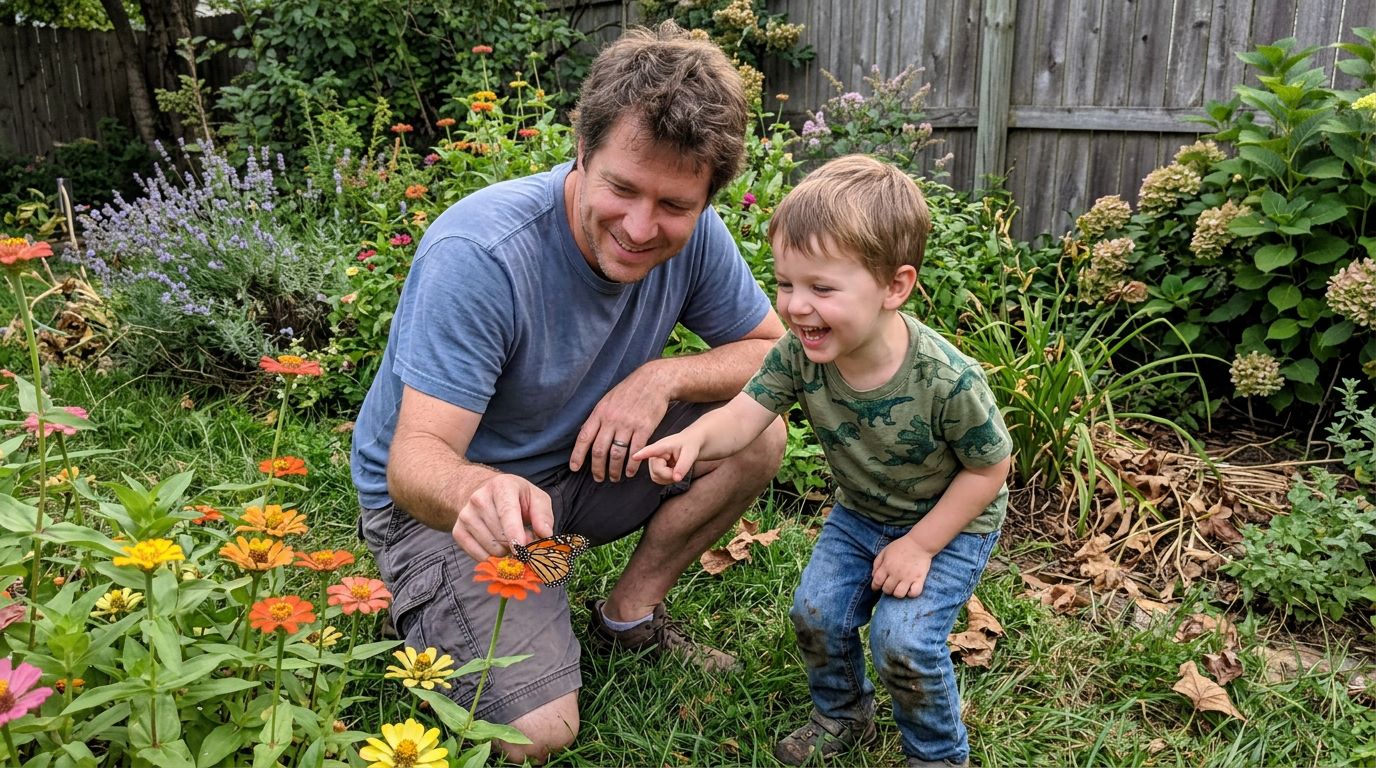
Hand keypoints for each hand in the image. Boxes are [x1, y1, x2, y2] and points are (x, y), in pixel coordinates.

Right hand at [449, 474, 553, 561]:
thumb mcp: (535, 497)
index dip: (514, 533)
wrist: (483, 492)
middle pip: (500, 535)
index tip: (521, 549)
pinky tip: (496, 544)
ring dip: (505, 551)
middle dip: (517, 545)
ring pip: (491, 548)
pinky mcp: (458, 531)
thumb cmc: (515, 497)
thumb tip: (545, 535)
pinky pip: (478, 556)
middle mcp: (479, 498)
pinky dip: (491, 557)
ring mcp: (466, 515)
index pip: (507, 512)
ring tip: (508, 538)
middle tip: (523, 538)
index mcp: (502, 486)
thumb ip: (543, 515)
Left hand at [569, 365, 670, 481]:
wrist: (653, 381)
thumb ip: (598, 417)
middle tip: (599, 478)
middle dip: (597, 468)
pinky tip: (630, 472)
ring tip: (615, 477)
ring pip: (617, 454)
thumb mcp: (607, 399)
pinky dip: (632, 465)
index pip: (584, 437)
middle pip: (600, 450)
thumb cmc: (629, 391)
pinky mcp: (644, 428)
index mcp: (600, 412)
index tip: (574, 468)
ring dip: (615, 470)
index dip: (577, 455)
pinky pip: (635, 451)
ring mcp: (628, 424)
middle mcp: (612, 419)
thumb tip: (585, 433)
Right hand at [632, 434, 701, 484]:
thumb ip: (683, 466)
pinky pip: (658, 479)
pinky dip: (668, 479)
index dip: (641, 454)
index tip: (634, 456)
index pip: (650, 450)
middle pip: (656, 471)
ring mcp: (653, 462)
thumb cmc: (690, 445)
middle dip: (669, 474)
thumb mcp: (690, 454)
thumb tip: (676, 479)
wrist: (689, 444)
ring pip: (656, 477)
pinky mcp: (654, 468)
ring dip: (669, 477)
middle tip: (679, 468)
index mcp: (662, 446)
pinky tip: (673, 472)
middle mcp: (654, 454)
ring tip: (677, 468)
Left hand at [871, 534, 937, 597]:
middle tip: (890, 585)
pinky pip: (914, 593)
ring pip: (899, 594)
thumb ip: (877, 563)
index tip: (877, 588)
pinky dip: (911, 593)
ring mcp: (908, 577)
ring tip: (899, 588)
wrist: (919, 543)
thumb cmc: (901, 546)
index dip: (875, 587)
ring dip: (897, 593)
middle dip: (886, 589)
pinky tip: (910, 589)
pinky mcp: (919, 579)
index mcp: (887, 566)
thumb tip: (874, 576)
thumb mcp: (885, 551)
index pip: (877, 582)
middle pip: (887, 590)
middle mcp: (896, 573)